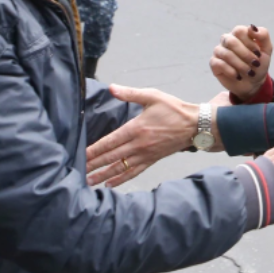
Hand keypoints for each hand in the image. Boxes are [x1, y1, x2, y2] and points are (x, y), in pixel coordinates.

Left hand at [85, 84, 199, 185]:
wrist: (195, 125)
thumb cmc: (174, 109)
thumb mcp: (153, 96)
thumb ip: (130, 93)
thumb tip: (111, 88)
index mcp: (137, 128)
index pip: (110, 141)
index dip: (94, 150)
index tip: (81, 155)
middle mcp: (139, 145)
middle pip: (112, 157)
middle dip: (94, 165)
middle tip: (78, 172)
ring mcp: (146, 155)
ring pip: (121, 168)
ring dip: (104, 175)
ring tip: (89, 181)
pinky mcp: (152, 160)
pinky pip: (134, 172)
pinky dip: (121, 179)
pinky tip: (110, 184)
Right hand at [210, 24, 273, 99]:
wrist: (253, 83)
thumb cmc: (258, 64)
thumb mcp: (267, 50)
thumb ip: (263, 35)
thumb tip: (252, 27)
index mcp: (239, 34)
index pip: (239, 31)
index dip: (249, 43)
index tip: (258, 54)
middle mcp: (227, 40)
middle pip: (231, 41)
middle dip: (245, 54)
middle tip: (255, 64)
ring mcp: (219, 51)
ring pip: (226, 54)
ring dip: (241, 65)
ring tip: (249, 72)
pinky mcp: (214, 63)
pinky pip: (219, 64)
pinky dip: (231, 71)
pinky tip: (238, 76)